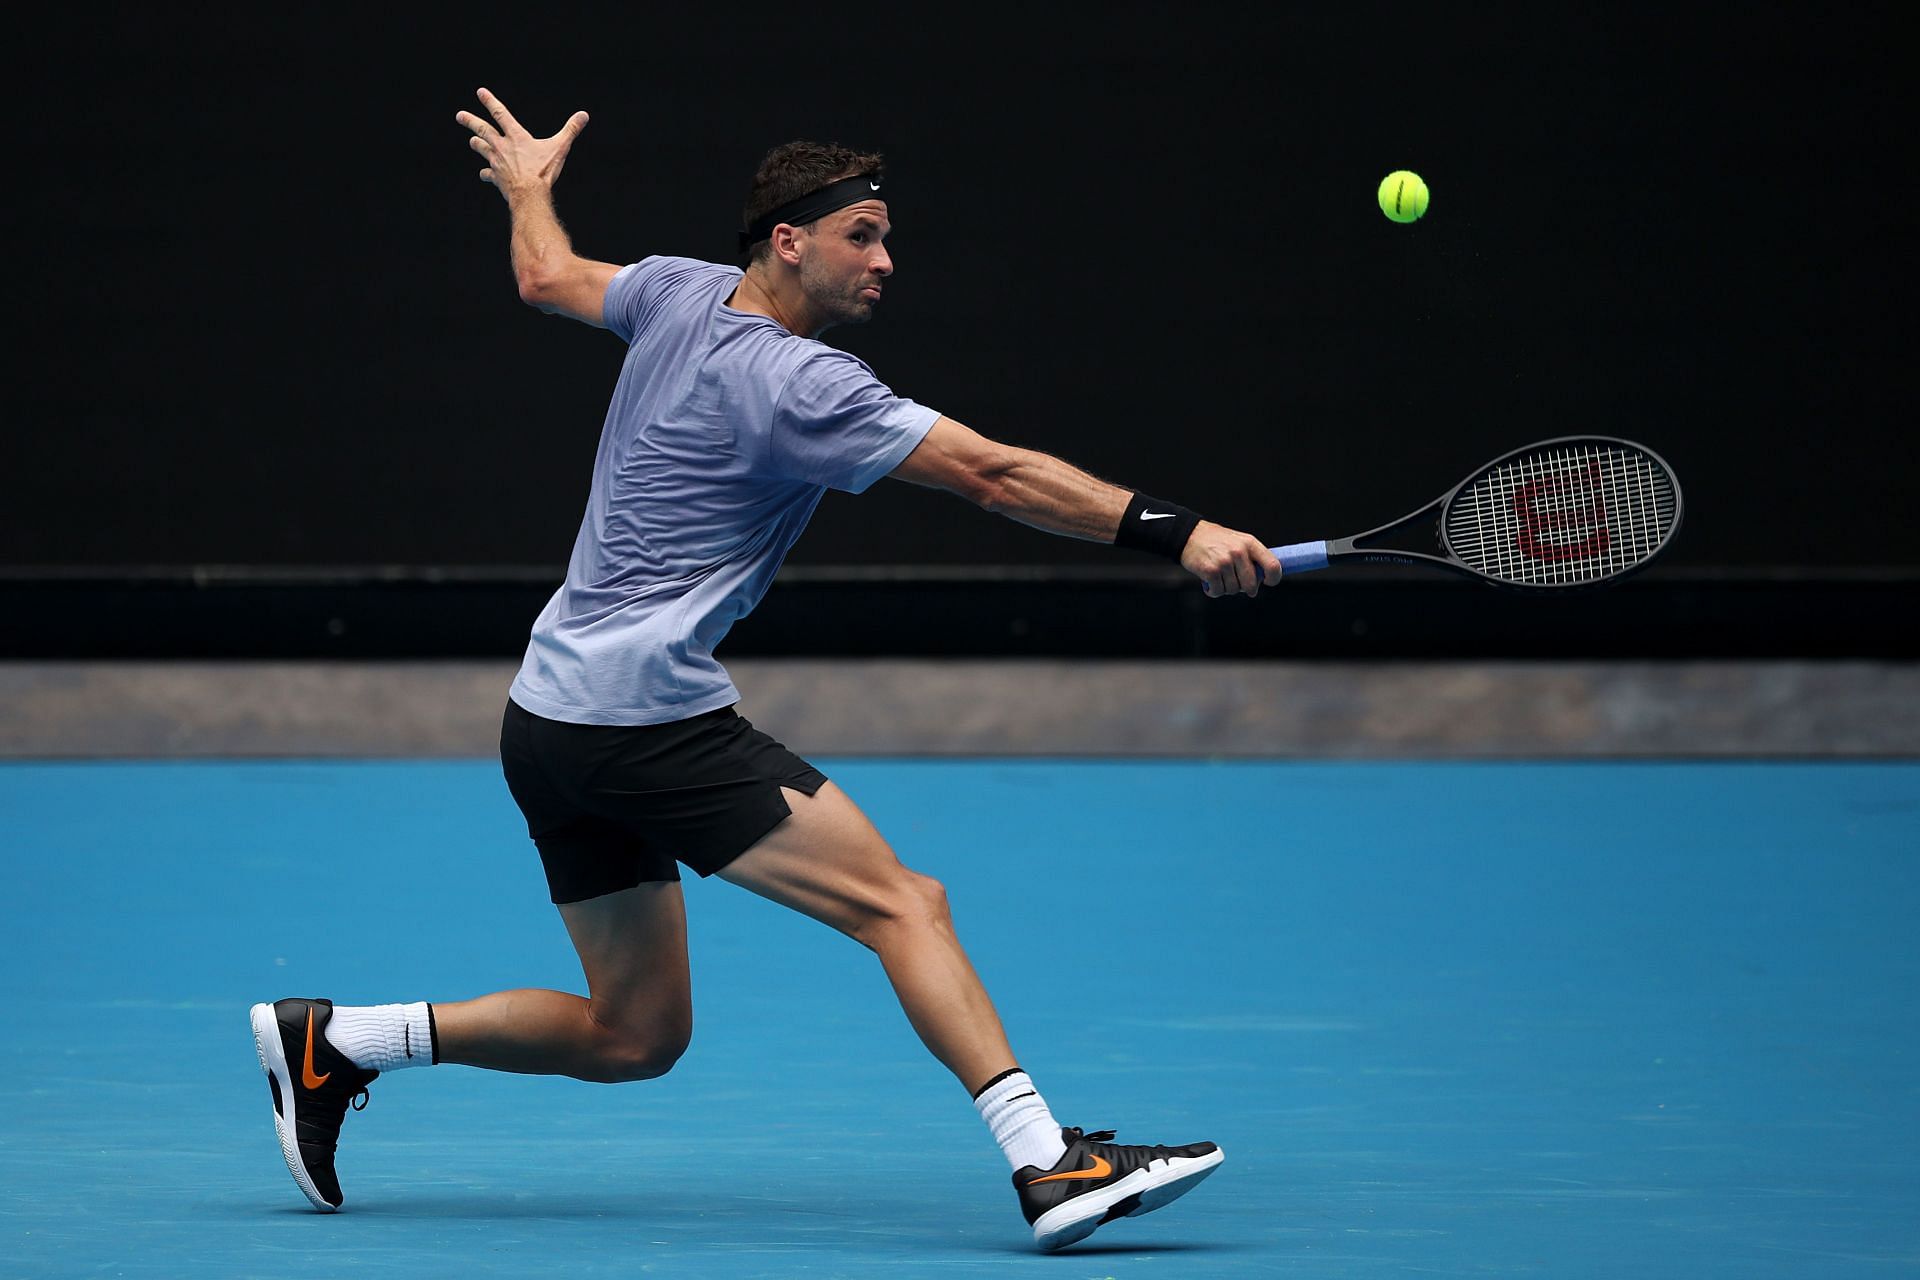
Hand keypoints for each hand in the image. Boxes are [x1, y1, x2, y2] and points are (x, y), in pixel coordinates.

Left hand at [455, 87, 588, 199]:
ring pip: (482, 150)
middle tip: (459, 116)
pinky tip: (485, 175)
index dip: (490, 101)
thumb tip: (584, 115)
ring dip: (477, 145)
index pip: (500, 113)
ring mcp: (497, 163)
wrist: (529, 194)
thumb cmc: (543, 170)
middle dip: (470, 121)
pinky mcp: (497, 178)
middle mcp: (502, 147)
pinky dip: (486, 174)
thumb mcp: (559, 148)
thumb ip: (570, 130)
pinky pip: (488, 175)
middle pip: (482, 130)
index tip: (480, 92)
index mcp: (516, 136)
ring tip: (472, 142)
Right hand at [1182, 521, 1281, 597]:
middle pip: (1251, 584)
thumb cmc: (1216, 540)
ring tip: (1219, 577)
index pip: (1272, 565)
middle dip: (1244, 588)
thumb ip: (1252, 557)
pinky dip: (1214, 591)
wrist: (1189, 535)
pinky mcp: (1211, 571)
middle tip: (1236, 582)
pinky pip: (1219, 591)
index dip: (1273, 578)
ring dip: (1226, 588)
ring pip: (1234, 590)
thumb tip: (1262, 579)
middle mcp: (1239, 552)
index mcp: (1250, 543)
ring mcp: (1225, 562)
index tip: (1268, 581)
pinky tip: (1210, 582)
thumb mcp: (1239, 541)